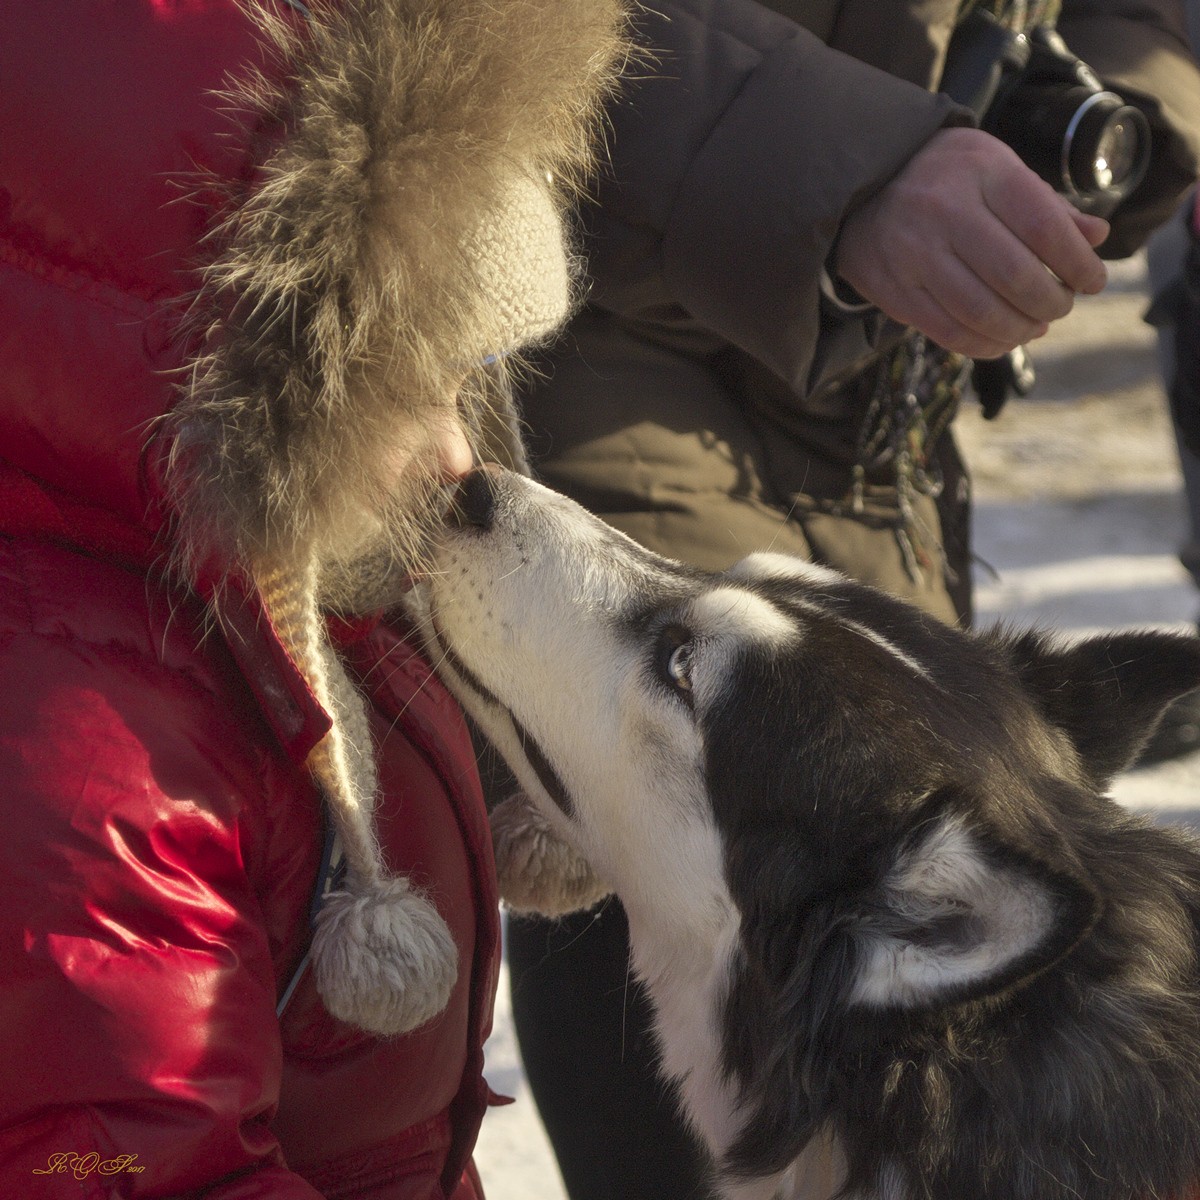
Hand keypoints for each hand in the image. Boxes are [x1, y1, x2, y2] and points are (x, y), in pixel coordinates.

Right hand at [835, 127, 1109, 358]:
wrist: (862, 186)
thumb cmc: (945, 178)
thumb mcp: (996, 169)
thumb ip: (1045, 204)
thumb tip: (1096, 237)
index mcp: (981, 172)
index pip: (1043, 226)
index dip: (1077, 263)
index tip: (1093, 281)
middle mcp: (944, 210)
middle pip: (1014, 275)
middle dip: (1051, 302)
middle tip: (1061, 307)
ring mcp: (913, 254)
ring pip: (981, 311)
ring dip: (1019, 329)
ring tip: (1034, 326)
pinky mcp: (893, 290)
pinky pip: (947, 331)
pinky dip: (983, 345)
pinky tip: (1002, 340)